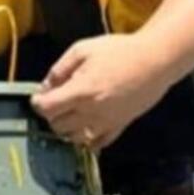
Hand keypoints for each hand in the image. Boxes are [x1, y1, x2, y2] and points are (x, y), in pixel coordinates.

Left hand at [29, 34, 172, 149]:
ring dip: (67, 128)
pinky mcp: (120, 126)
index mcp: (81, 91)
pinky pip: (98, 144)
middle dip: (51, 114)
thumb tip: (45, 86)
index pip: (47, 109)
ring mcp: (107, 122)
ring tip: (70, 112)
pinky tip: (86, 127)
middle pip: (57, 126)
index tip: (39, 96)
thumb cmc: (119, 51)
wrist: (155, 60)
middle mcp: (92, 112)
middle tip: (56, 101)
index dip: (38, 103)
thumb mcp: (82, 50)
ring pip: (74, 138)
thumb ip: (59, 70)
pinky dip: (87, 139)